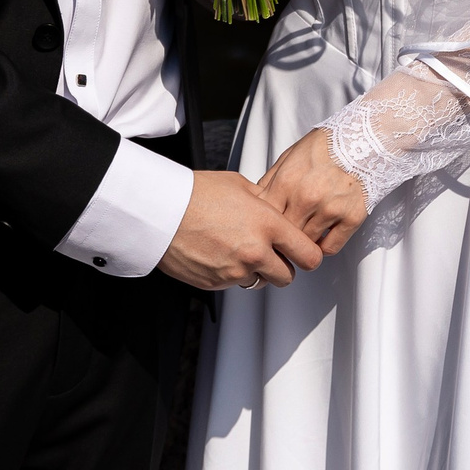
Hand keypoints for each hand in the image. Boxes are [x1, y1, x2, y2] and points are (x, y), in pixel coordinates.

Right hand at [157, 170, 325, 290]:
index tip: (305, 252)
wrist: (160, 211)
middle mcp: (255, 252)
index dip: (309, 255)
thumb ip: (265, 202)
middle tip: (273, 254)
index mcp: (268, 225)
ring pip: (260, 282)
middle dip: (284, 267)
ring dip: (257, 271)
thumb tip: (275, 210)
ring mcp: (235, 271)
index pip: (309, 255)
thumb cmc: (196, 193)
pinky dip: (232, 274)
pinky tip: (220, 253)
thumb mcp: (240, 186)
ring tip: (239, 249)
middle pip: (288, 276)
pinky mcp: (216, 284)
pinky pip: (234, 284)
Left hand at [260, 127, 369, 255]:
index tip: (264, 231)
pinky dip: (323, 248)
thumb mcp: (289, 157)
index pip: (264, 219)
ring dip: (303, 242)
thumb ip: (270, 181)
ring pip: (306, 244)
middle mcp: (307, 198)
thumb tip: (256, 204)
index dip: (263, 227)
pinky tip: (322, 237)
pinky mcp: (352, 218)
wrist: (364, 140)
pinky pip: (330, 248)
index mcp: (287, 182)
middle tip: (282, 239)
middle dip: (282, 237)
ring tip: (302, 237)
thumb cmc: (325, 147)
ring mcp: (330, 209)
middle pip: (284, 235)